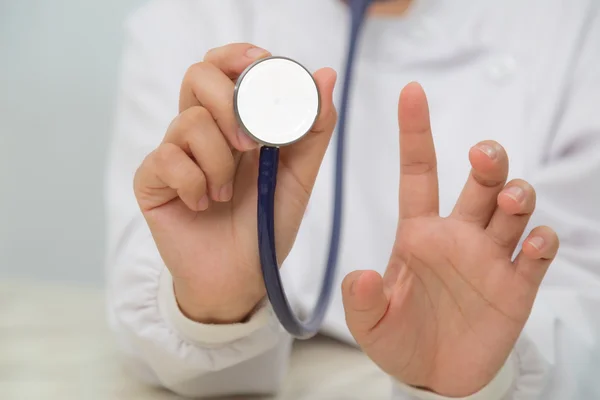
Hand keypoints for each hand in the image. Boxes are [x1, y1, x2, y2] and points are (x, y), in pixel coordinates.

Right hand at [134, 43, 337, 323]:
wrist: (240, 276)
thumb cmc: (266, 223)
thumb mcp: (299, 177)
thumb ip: (312, 130)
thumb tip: (325, 76)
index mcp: (235, 122)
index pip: (225, 68)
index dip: (237, 57)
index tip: (261, 66)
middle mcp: (202, 130)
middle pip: (198, 76)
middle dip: (229, 105)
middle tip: (250, 146)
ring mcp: (174, 153)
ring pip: (188, 122)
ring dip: (219, 162)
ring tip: (226, 194)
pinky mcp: (152, 179)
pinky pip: (167, 159)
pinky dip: (194, 184)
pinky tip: (202, 205)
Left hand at [341, 83, 558, 396]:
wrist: (432, 377)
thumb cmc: (398, 338)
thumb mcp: (369, 323)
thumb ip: (362, 301)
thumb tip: (360, 277)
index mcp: (418, 234)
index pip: (419, 172)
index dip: (416, 132)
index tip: (412, 92)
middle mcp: (458, 236)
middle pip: (480, 183)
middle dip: (489, 160)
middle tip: (482, 154)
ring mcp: (489, 259)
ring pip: (513, 210)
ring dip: (517, 196)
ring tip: (511, 200)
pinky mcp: (515, 288)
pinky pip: (535, 256)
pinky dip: (540, 244)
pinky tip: (533, 243)